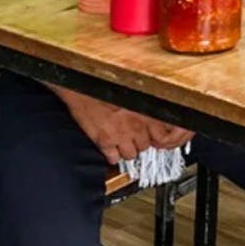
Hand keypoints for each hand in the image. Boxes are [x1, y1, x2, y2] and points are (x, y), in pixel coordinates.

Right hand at [53, 89, 189, 163]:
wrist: (83, 88)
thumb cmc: (106, 87)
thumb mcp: (133, 92)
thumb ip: (145, 105)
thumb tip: (152, 112)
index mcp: (145, 112)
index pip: (161, 136)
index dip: (156, 137)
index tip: (152, 136)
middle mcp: (135, 126)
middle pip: (145, 146)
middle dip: (139, 143)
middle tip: (133, 137)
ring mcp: (120, 136)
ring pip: (131, 155)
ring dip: (127, 150)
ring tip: (122, 143)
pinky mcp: (105, 142)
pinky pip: (113, 159)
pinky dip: (112, 156)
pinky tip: (111, 149)